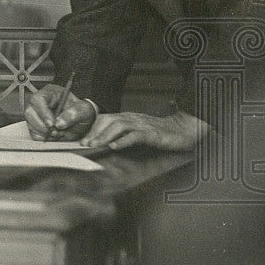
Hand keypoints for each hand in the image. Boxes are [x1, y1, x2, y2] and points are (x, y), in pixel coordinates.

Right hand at [25, 84, 95, 141]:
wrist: (82, 122)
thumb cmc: (81, 111)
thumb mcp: (83, 111)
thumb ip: (73, 114)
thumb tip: (59, 122)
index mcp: (50, 93)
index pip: (38, 99)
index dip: (42, 112)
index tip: (51, 124)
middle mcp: (40, 102)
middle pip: (29, 112)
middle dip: (42, 125)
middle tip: (55, 131)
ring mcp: (37, 114)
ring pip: (29, 123)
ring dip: (44, 133)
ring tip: (57, 133)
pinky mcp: (36, 125)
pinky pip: (33, 133)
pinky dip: (42, 138)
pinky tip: (53, 135)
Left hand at [80, 111, 208, 150]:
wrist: (183, 130)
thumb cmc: (159, 133)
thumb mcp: (138, 132)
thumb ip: (123, 135)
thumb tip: (105, 144)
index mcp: (128, 117)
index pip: (105, 118)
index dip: (92, 128)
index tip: (81, 139)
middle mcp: (132, 118)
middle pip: (108, 120)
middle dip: (94, 132)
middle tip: (83, 144)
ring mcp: (142, 125)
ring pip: (118, 126)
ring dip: (104, 136)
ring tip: (94, 145)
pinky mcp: (151, 133)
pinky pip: (135, 136)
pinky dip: (123, 141)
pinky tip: (114, 147)